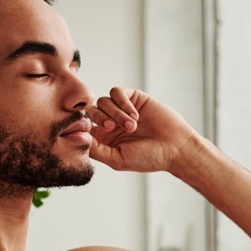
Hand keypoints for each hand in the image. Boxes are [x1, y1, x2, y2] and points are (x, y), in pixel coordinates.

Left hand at [85, 88, 201, 172]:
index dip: (82, 125)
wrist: (174, 147)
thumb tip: (76, 136)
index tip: (89, 130)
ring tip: (132, 126)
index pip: (83, 126)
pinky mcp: (133, 97)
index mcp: (103, 138)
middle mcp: (110, 122)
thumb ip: (95, 149)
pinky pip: (117, 92)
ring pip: (103, 101)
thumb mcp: (117, 159)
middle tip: (112, 127)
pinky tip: (135, 115)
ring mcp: (121, 109)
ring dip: (116, 113)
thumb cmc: (148, 158)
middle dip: (99, 118)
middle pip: (90, 110)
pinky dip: (123, 103)